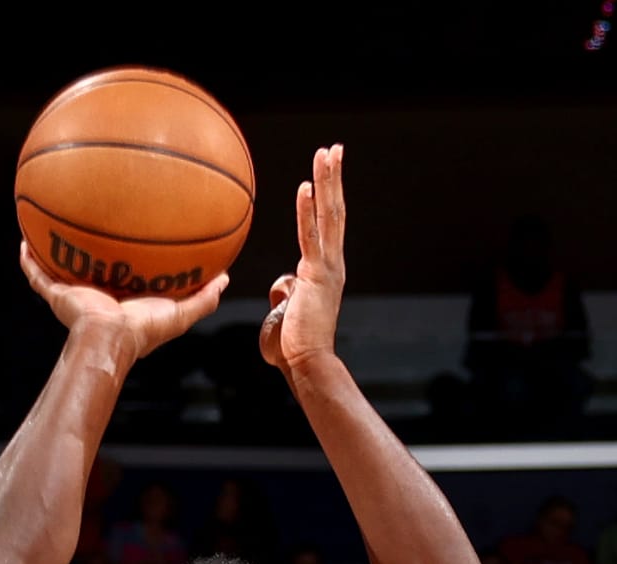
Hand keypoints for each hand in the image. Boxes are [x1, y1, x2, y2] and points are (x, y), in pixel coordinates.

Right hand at [18, 238, 226, 360]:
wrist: (110, 339)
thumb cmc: (144, 331)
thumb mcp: (181, 313)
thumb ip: (204, 298)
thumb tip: (226, 277)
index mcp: (120, 300)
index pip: (121, 276)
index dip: (123, 258)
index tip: (128, 236)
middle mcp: (94, 296)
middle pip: (88, 267)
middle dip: (85, 249)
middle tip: (89, 222)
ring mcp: (73, 295)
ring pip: (58, 268)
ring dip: (51, 250)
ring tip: (46, 224)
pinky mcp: (57, 295)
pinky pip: (37, 275)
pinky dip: (29, 259)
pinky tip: (24, 238)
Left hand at [260, 142, 345, 376]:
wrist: (308, 361)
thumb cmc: (296, 343)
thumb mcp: (290, 309)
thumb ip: (288, 292)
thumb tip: (281, 286)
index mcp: (327, 268)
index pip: (330, 223)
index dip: (330, 195)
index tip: (329, 169)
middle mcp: (332, 262)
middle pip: (335, 211)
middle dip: (333, 178)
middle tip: (333, 149)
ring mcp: (327, 267)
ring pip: (328, 216)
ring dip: (326, 183)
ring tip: (324, 154)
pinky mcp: (316, 275)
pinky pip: (309, 237)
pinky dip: (307, 211)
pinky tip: (305, 187)